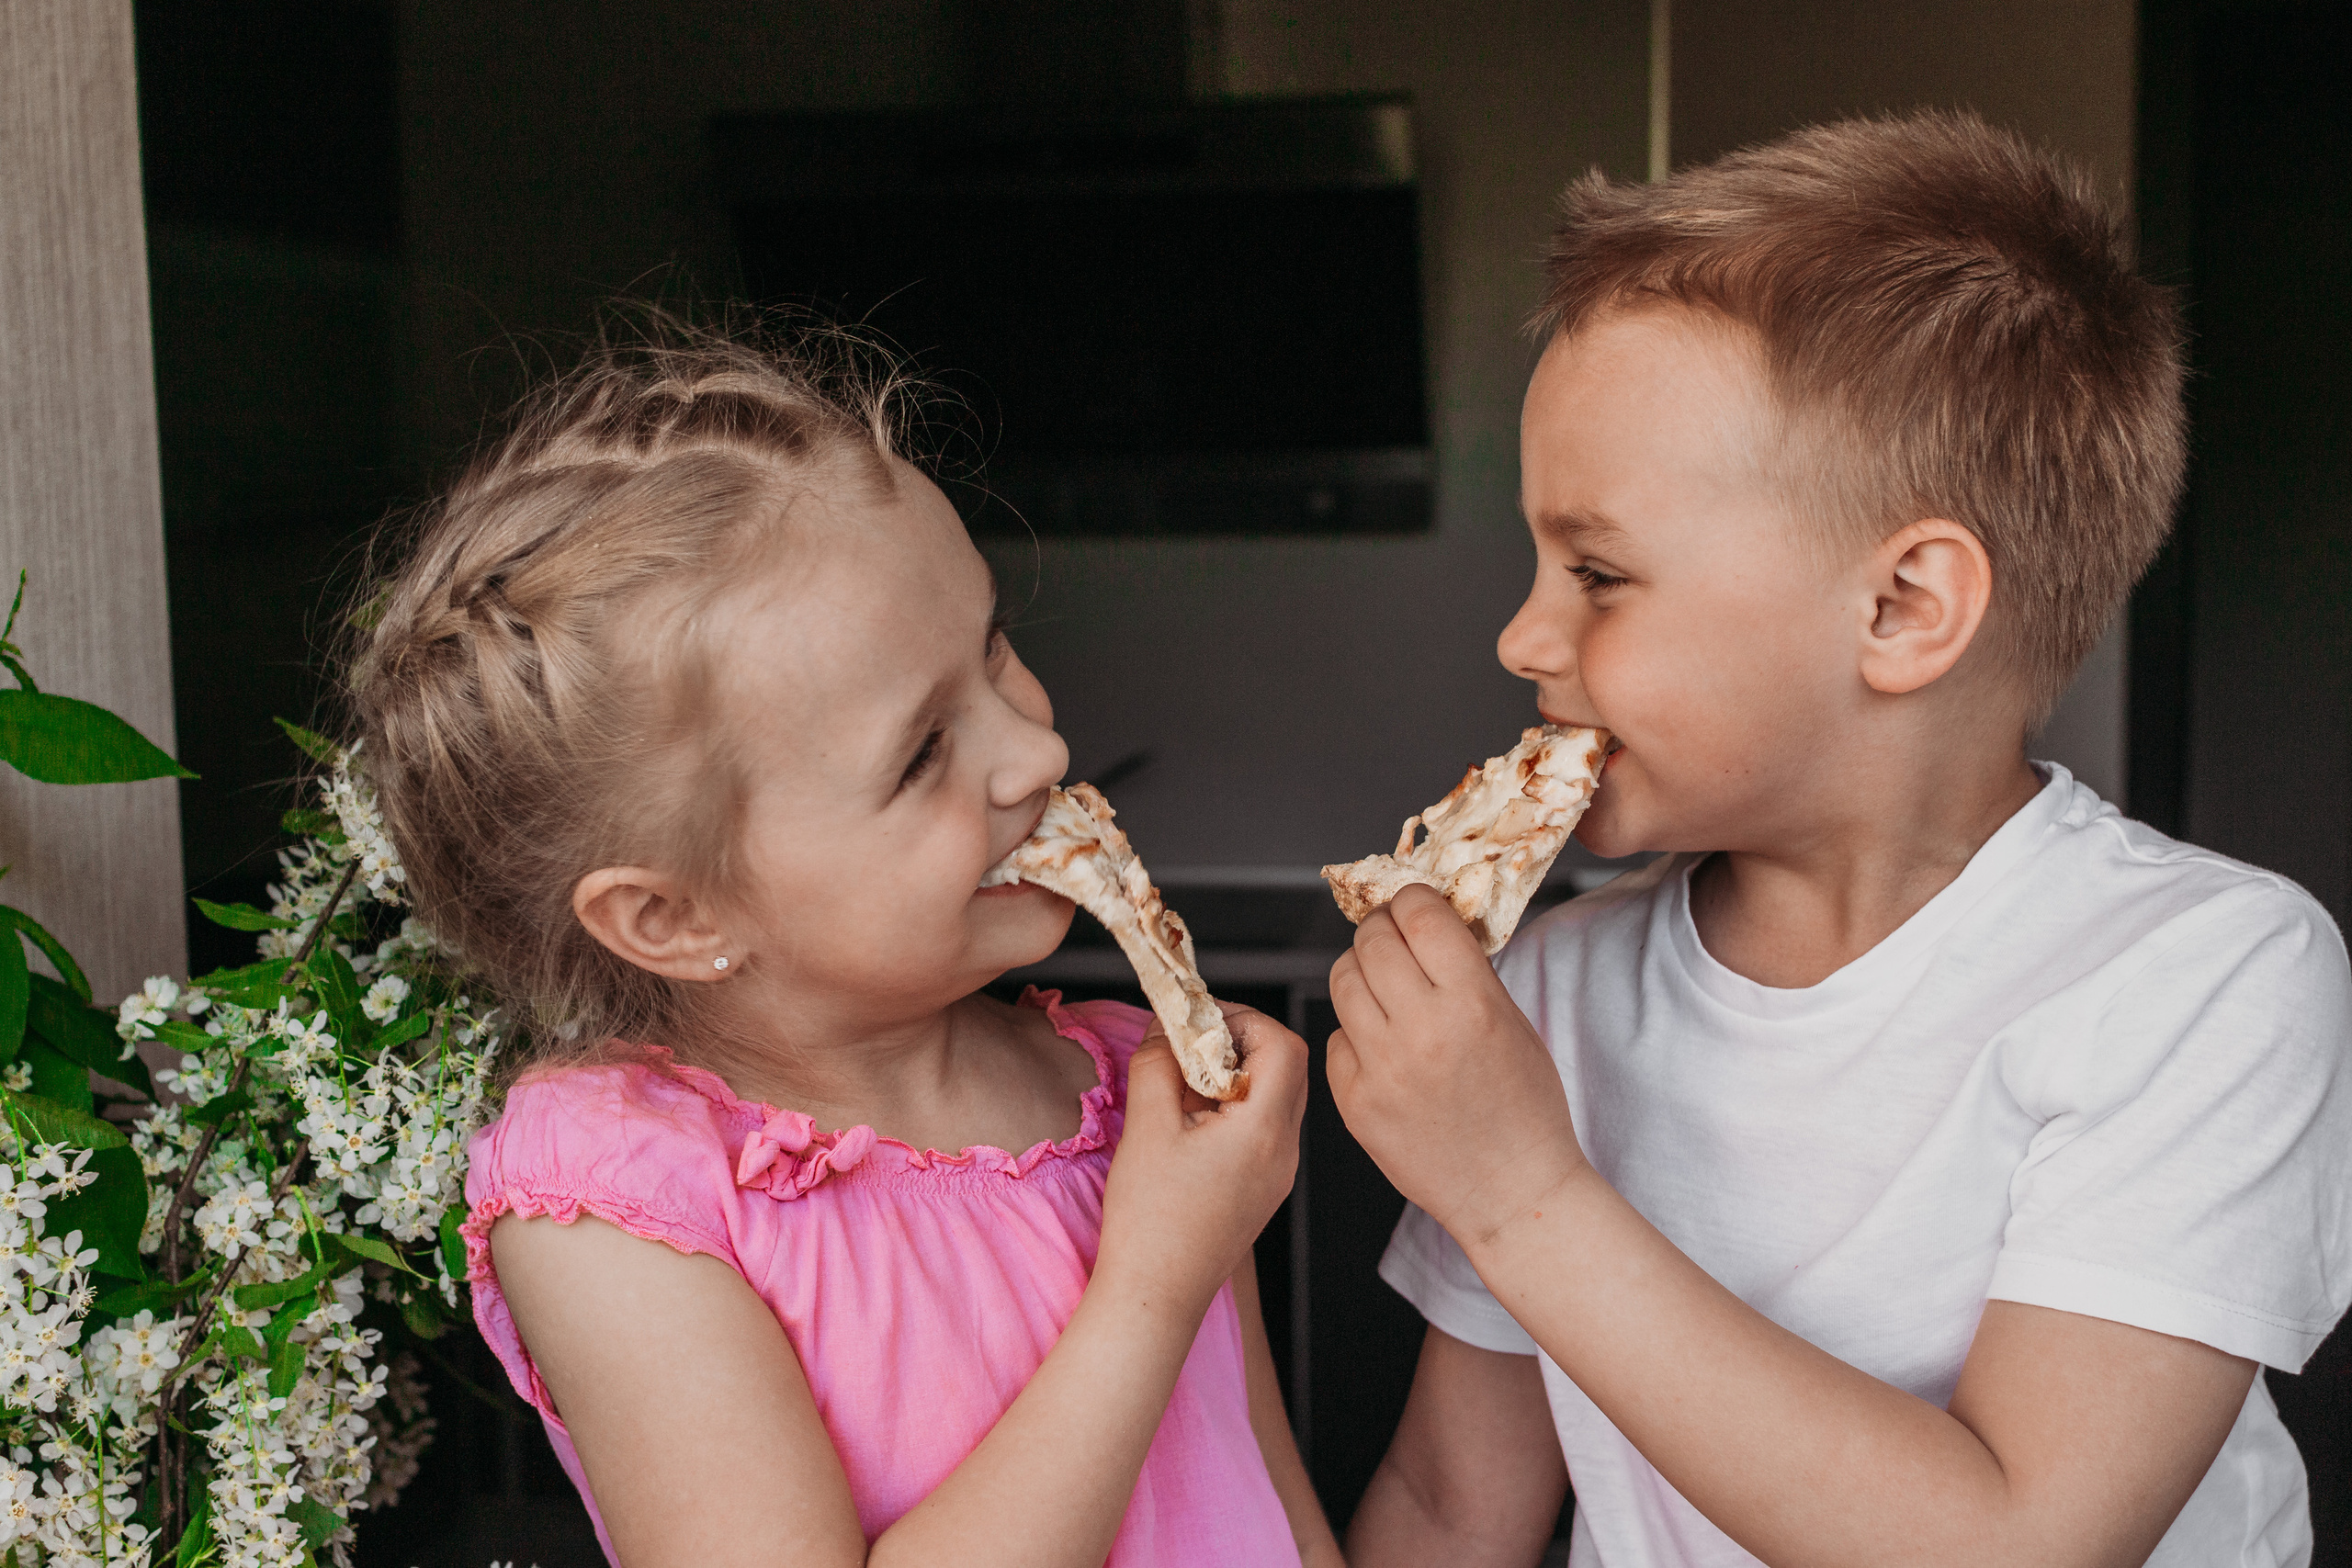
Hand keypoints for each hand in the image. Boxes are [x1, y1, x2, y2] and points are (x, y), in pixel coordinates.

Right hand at [1095, 1005, 1307, 1317]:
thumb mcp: (1147, 1126)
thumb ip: (1157, 1063)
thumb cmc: (1151, 1220)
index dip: (1244, 1019)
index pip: (1284, 1044)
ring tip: (1186, 1084)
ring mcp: (1278, 1175)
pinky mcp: (1263, 1191)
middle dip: (1241, 1042)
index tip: (1199, 1022)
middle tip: (1192, 1045)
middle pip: (1288, 1068)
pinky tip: (1192, 1122)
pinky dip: (1235, 1108)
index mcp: (1264, 1130)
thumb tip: (1166, 1030)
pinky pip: (1264, 1130)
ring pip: (1277, 1098)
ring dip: (1237, 1075)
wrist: (1156, 1296)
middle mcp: (1284, 1151)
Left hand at [1326, 884, 1588, 1245]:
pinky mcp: (1354, 1101)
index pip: (1419, 915)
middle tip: (1394, 939)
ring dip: (1361, 971)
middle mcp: (1420, 1031)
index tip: (1413, 905)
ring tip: (1383, 986)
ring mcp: (1381, 1068)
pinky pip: (1337, 1037)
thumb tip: (1426, 922)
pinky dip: (1356, 1032)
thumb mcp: (1514, 1022)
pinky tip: (1384, 1046)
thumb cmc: (1525, 1110)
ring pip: (1342, 979)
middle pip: (1372, 940)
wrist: (1512, 1191)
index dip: (1412, 900)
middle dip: (1382, 930)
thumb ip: (1468, 970)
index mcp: (1471, 1004)